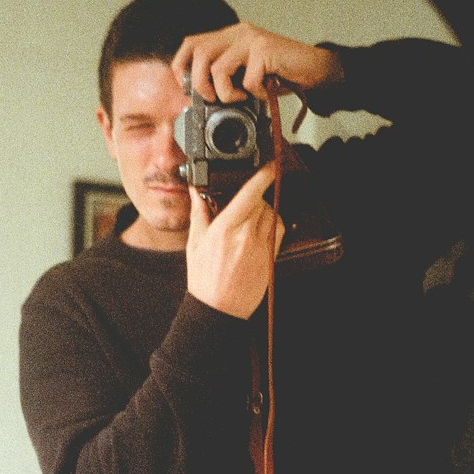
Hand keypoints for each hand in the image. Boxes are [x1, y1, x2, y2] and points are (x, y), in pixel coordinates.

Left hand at [172, 22, 343, 103]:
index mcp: (229, 36)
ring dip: (226, 93)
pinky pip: (247, 80)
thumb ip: (225, 76)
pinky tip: (265, 92)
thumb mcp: (245, 74)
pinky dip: (255, 93)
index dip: (182, 67)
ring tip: (242, 98)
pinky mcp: (265, 49)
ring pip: (218, 68)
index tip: (189, 89)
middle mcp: (238, 32)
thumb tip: (199, 95)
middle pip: (199, 53)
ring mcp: (251, 39)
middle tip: (214, 99)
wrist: (315, 69)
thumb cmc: (280, 74)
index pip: (191, 43)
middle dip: (200, 84)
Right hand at [185, 162, 282, 319]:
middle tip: (241, 205)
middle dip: (253, 198)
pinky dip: (272, 224)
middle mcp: (245, 236)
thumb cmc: (204, 278)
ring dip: (264, 211)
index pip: (249, 194)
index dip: (263, 175)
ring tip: (248, 221)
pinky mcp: (271, 257)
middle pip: (261, 202)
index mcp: (225, 229)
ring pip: (272, 214)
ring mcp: (261, 247)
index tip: (270, 164)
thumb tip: (196, 190)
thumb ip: (199, 213)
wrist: (219, 309)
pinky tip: (259, 231)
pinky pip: (279, 230)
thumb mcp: (195, 243)